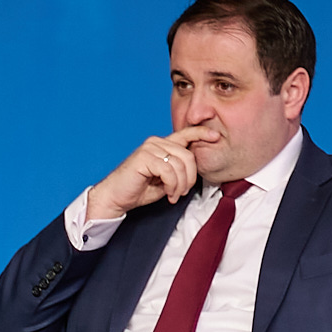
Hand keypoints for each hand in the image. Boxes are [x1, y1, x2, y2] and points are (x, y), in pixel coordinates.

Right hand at [71, 134, 193, 242]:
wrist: (116, 197)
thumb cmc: (140, 189)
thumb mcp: (166, 178)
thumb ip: (179, 168)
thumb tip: (196, 166)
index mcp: (163, 144)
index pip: (186, 134)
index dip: (202, 133)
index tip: (216, 137)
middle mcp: (156, 142)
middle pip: (188, 155)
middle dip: (190, 178)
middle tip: (181, 193)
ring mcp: (149, 148)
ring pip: (180, 165)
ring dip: (180, 185)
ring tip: (173, 195)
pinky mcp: (143, 157)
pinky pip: (169, 171)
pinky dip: (171, 186)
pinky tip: (167, 194)